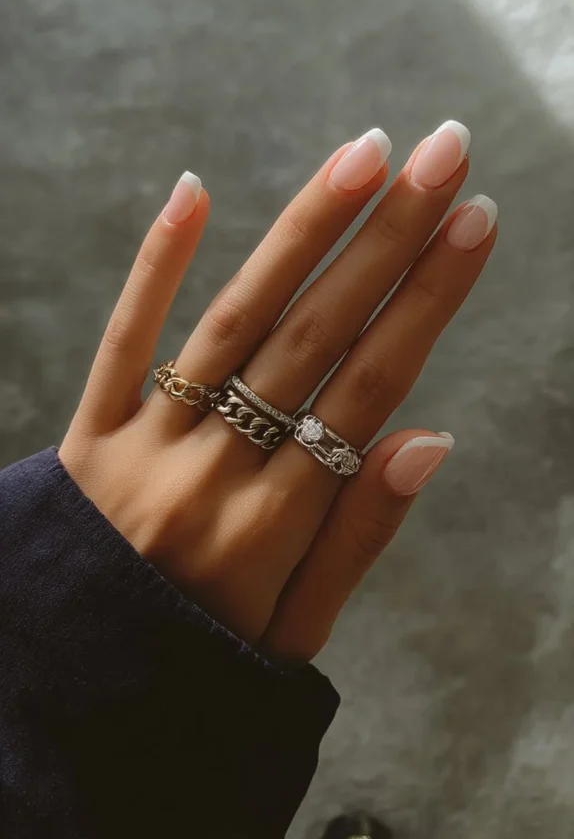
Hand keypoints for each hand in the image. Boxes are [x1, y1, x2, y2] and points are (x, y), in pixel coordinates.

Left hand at [60, 122, 496, 661]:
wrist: (64, 696)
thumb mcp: (296, 633)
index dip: (427, 301)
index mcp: (273, 531)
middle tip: (443, 154)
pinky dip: (156, 264)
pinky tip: (193, 188)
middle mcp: (212, 474)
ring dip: (303, 231)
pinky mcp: (87, 435)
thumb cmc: (199, 664)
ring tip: (364, 154)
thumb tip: (430, 436)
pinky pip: (121, 340)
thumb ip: (359, 536)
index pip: (369, 387)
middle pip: (315, 336)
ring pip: (235, 321)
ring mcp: (143, 447)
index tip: (473, 223)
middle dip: (388, 238)